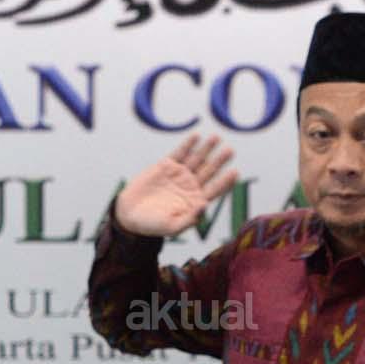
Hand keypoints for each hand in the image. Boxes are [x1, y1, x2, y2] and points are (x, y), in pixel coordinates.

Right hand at [114, 135, 237, 237]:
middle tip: (230, 151)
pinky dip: (188, 145)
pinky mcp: (166, 165)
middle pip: (209, 171)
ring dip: (207, 149)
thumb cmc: (152, 225)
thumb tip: (205, 206)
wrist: (129, 215)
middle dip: (219, 161)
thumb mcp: (172, 227)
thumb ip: (189, 219)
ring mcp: (179, 174)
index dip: (225, 181)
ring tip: (216, 138)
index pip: (215, 189)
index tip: (235, 173)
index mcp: (196, 201)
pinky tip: (197, 136)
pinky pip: (180, 152)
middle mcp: (191, 186)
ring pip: (197, 159)